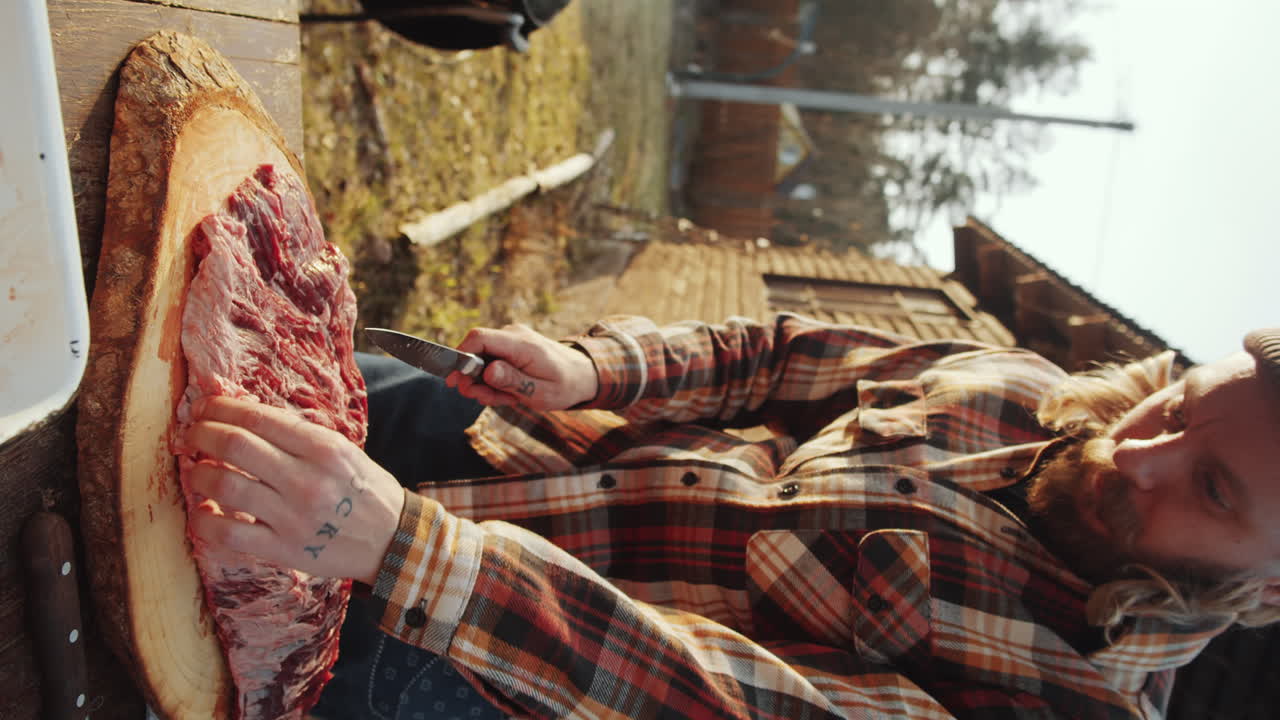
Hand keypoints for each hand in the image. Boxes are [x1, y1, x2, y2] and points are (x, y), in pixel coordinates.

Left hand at [182, 396, 405, 585]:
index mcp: (324, 448)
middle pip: (235, 445)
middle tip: (192, 433)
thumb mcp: (342, 452)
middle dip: (202, 433)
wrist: (392, 541)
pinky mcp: (282, 549)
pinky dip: (203, 520)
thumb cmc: (364, 491)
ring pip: (224, 485)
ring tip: (198, 470)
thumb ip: (298, 437)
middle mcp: (307, 479)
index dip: (221, 408)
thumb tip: (244, 420)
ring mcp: (292, 516)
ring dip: (199, 473)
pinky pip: (228, 533)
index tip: (205, 407)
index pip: (258, 418)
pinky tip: (202, 511)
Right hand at [448, 323, 597, 409]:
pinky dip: (493, 380)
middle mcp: (513, 336)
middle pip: (475, 351)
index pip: (479, 338)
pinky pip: (490, 361)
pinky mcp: (510, 347)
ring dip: (485, 384)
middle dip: (473, 380)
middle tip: (487, 400)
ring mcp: (511, 339)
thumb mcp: (541, 391)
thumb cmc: (565, 385)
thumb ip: (513, 381)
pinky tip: (509, 392)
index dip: (460, 357)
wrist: (582, 374)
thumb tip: (487, 371)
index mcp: (522, 344)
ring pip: (481, 360)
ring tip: (506, 398)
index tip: (455, 381)